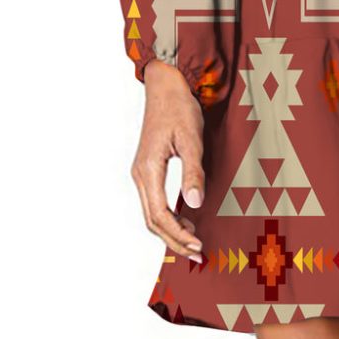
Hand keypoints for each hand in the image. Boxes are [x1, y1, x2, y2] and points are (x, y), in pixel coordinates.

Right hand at [131, 59, 206, 262]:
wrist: (166, 85)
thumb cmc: (179, 108)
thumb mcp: (191, 138)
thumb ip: (193, 172)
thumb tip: (194, 203)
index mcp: (148, 169)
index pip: (159, 215)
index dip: (178, 234)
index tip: (197, 245)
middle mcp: (140, 175)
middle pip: (152, 220)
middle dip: (174, 241)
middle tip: (197, 253)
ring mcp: (142, 172)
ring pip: (151, 213)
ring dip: (170, 231)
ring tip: (193, 241)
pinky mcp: (148, 168)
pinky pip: (154, 201)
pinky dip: (168, 217)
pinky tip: (185, 219)